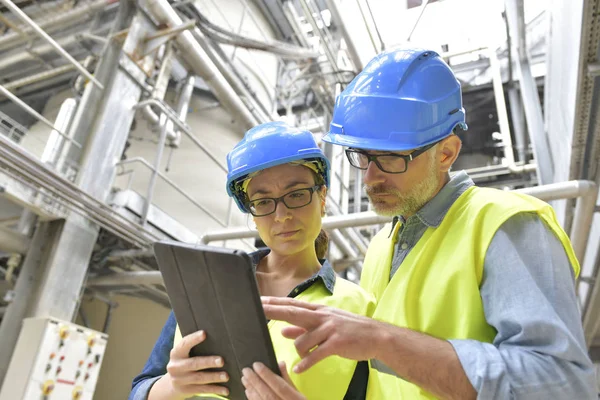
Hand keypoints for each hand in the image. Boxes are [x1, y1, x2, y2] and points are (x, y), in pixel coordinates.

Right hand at [164, 330, 228, 397]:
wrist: (172, 383)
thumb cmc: (185, 361)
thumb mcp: (184, 353)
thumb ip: (194, 346)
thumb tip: (215, 336)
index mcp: (176, 354)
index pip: (184, 344)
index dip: (193, 339)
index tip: (204, 333)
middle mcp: (176, 367)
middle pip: (194, 364)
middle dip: (208, 362)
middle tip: (221, 361)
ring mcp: (180, 380)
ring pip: (200, 378)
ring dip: (214, 377)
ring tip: (226, 376)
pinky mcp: (187, 390)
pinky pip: (203, 390)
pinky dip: (215, 390)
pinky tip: (225, 390)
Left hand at [242, 361, 305, 399]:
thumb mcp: (298, 392)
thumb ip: (287, 379)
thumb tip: (280, 363)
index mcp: (294, 399)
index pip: (279, 385)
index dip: (267, 375)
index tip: (256, 365)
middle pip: (267, 393)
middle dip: (255, 381)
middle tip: (246, 370)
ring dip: (251, 389)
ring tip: (244, 379)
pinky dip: (252, 399)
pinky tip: (248, 392)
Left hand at [261, 296, 380, 372]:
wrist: (376, 336)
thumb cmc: (349, 330)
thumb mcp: (326, 325)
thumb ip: (303, 328)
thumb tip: (282, 330)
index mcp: (318, 311)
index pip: (292, 305)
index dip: (275, 303)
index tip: (258, 300)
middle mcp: (322, 316)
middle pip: (293, 313)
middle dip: (274, 311)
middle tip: (258, 309)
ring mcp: (330, 328)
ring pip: (303, 340)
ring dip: (299, 352)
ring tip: (303, 358)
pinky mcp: (337, 343)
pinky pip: (316, 354)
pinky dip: (306, 363)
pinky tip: (299, 369)